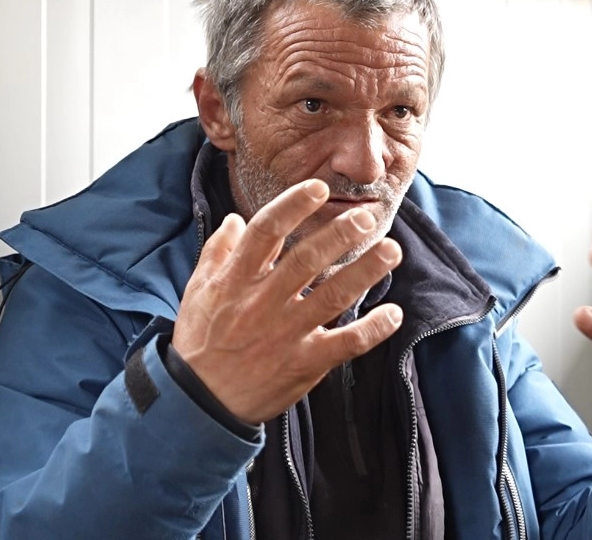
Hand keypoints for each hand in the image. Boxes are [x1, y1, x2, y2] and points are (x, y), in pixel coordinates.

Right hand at [171, 179, 403, 423]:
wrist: (198, 404)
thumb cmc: (199, 343)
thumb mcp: (197, 292)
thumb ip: (217, 253)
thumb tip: (234, 219)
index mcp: (236, 280)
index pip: (266, 231)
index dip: (293, 205)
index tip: (319, 188)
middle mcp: (263, 302)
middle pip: (306, 260)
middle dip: (339, 234)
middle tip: (367, 217)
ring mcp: (286, 334)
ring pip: (332, 296)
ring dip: (365, 272)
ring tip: (391, 251)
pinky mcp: (304, 364)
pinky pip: (345, 344)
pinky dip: (372, 330)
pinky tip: (394, 314)